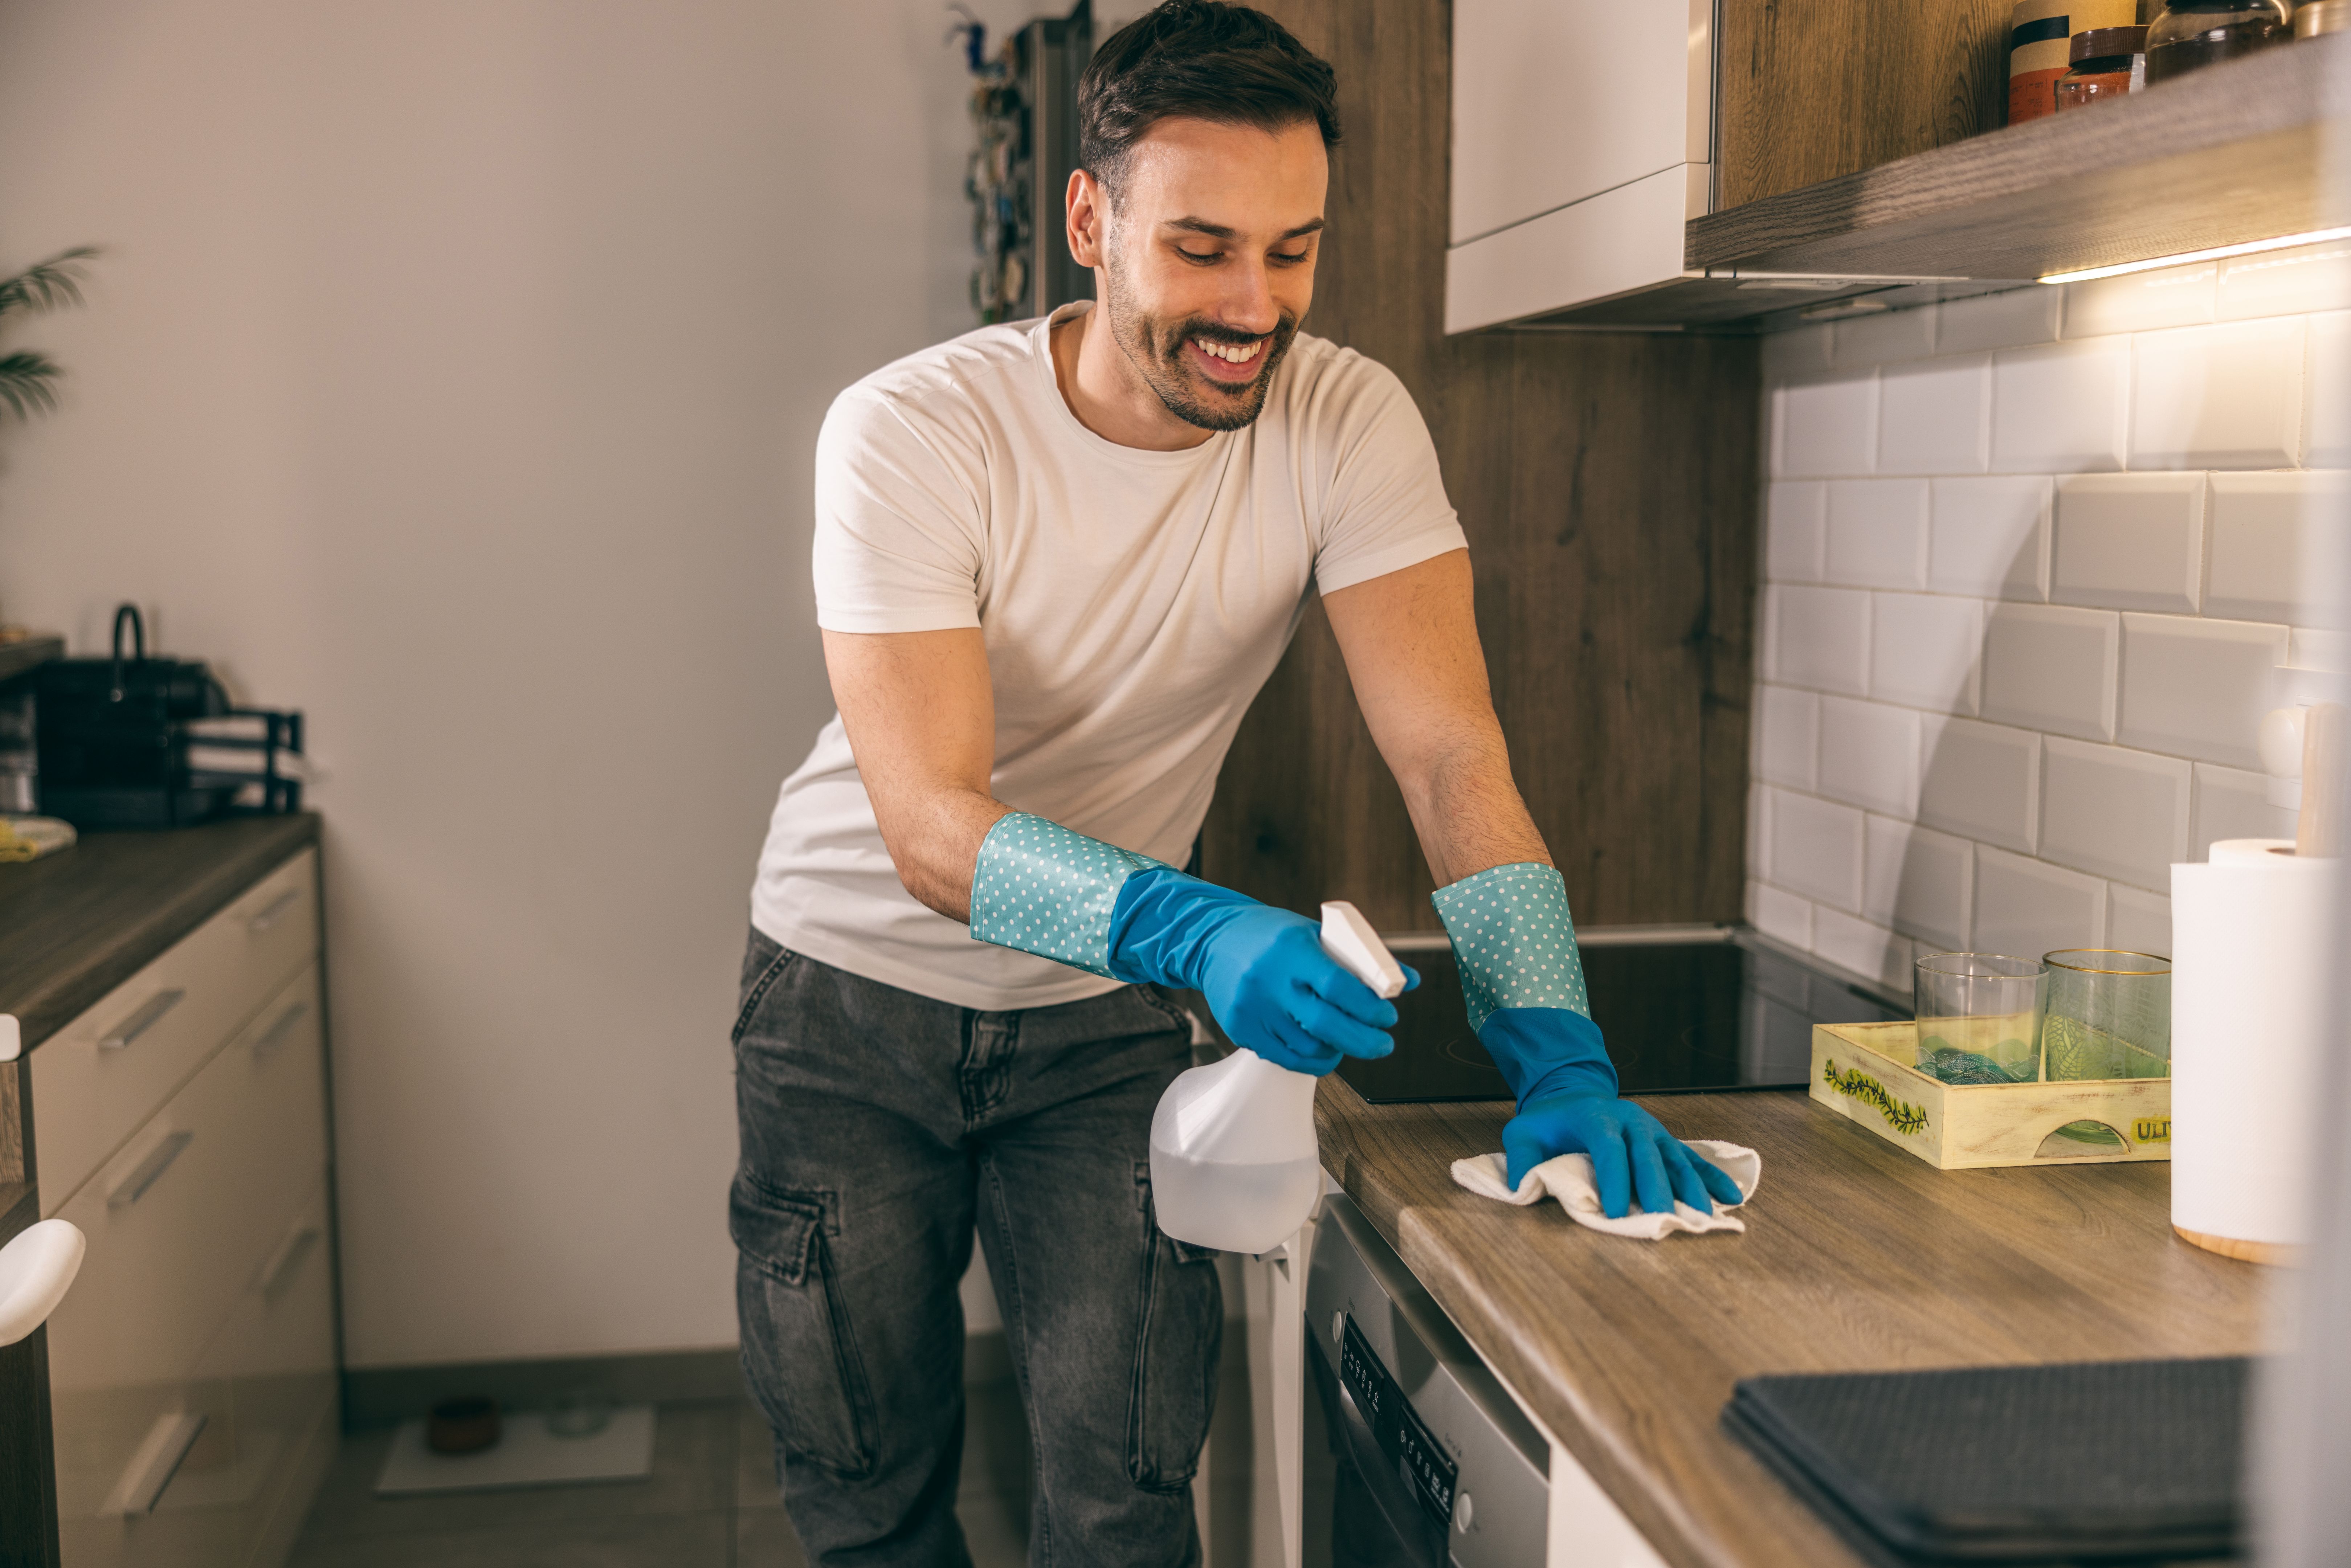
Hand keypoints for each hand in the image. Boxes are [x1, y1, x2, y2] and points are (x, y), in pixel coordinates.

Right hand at [1195, 905, 1419, 1074]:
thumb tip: (1408, 981)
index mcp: (1292, 950)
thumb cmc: (1272, 935)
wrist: (1213, 940)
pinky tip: (1325, 1052)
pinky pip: (1284, 1057)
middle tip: (1384, 1044)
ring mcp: (1252, 1008)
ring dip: (1338, 1051)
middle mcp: (1269, 980)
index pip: (1339, 987)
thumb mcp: (1315, 933)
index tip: (1388, 1016)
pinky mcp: (1240, 1029)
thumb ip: (1361, 958)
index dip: (1369, 1008)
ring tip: (1351, 1043)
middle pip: (1325, 1024)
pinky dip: (1311, 1060)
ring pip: (1306, 1046)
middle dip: (1364, 1041)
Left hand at [1503, 1093, 1744, 1217]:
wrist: (1575, 1092)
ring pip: (1677, 1158)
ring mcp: (1654, 1130)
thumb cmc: (1549, 1121)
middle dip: (1656, 1188)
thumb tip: (1520, 1190)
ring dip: (1692, 1186)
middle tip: (1662, 1218)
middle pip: (1648, 1155)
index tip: (1615, 1212)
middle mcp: (1631, 1120)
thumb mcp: (1524, 1132)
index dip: (1614, 1179)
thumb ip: (1521, 1158)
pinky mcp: (1667, 1140)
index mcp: (1597, 1117)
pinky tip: (1733, 1198)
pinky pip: (1694, 1159)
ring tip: (1704, 1214)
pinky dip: (1713, 1177)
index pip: (1609, 1149)